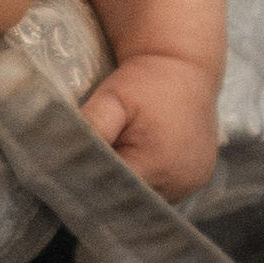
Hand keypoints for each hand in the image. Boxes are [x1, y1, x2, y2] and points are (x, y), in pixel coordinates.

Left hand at [80, 55, 219, 198]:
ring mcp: (192, 184)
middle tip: (98, 156)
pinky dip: (150, 179)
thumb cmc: (146, 81)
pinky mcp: (198, 178)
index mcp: (157, 168)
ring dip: (131, 183)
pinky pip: (165, 189)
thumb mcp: (112, 98)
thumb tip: (65, 154)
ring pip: (147, 197)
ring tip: (121, 156)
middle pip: (130, 198)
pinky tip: (141, 158)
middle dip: (109, 183)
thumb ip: (92, 126)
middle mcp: (179, 184)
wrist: (185, 64)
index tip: (78, 164)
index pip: (110, 192)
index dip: (91, 181)